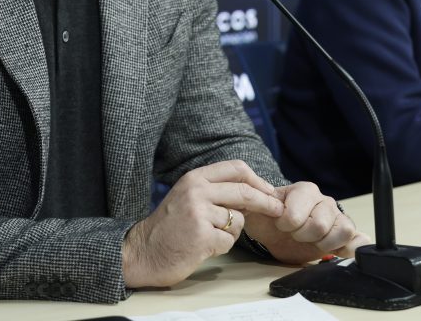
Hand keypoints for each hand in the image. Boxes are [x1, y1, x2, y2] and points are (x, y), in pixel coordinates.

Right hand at [121, 160, 283, 288]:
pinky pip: (229, 240)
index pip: (236, 168)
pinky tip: (204, 247)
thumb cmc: (168, 227)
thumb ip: (214, 190)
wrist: (142, 252)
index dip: (257, 180)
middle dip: (266, 202)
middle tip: (278, 210)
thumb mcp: (187, 197)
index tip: (268, 191)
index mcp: (194, 178)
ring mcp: (199, 213)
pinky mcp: (202, 236)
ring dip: (231, 232)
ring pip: (238, 220)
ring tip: (209, 236)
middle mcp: (197, 191)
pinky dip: (222, 247)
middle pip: (244, 191)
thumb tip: (253, 190)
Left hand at [242, 181, 369, 264]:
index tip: (279, 224)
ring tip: (310, 241)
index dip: (286, 223)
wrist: (277, 228)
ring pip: (342, 230)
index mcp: (305, 190)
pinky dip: (355, 247)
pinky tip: (343, 252)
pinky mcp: (344, 234)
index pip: (297, 213)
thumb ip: (250, 200)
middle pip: (319, 224)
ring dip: (322, 243)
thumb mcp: (254, 206)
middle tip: (295, 234)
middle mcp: (324, 201)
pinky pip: (359, 239)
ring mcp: (337, 217)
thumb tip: (244, 199)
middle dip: (302, 234)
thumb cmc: (268, 216)